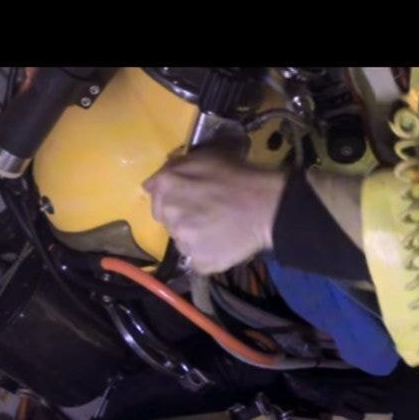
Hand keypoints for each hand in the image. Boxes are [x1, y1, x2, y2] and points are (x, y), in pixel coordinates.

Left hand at [144, 150, 286, 273]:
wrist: (268, 207)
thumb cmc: (239, 177)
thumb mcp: (204, 157)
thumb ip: (174, 167)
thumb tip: (151, 184)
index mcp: (167, 185)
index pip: (156, 195)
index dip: (175, 196)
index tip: (193, 197)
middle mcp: (169, 215)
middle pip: (168, 220)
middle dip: (182, 217)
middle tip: (207, 213)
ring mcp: (183, 242)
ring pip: (182, 242)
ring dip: (195, 237)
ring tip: (218, 230)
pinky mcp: (200, 262)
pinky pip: (198, 261)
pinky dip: (208, 255)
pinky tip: (223, 244)